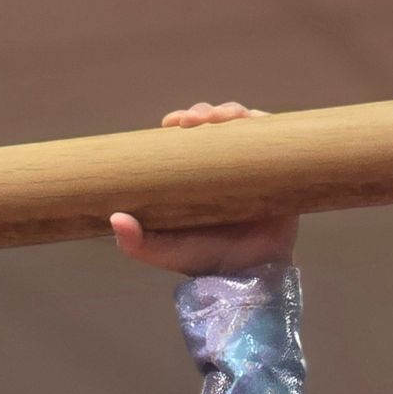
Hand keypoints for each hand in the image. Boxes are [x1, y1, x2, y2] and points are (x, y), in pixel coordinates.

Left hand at [110, 102, 298, 275]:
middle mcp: (226, 167)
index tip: (171, 123)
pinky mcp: (277, 173)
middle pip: (216, 125)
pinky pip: (272, 139)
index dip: (182, 122)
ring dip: (231, 112)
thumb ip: (137, 242)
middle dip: (204, 113)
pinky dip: (262, 123)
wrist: (248, 280)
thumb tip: (115, 218)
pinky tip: (251, 121)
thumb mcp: (165, 251)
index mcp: (199, 177)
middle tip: (193, 121)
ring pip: (243, 126)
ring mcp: (252, 168)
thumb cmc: (206, 264)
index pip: (190, 138)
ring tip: (220, 119)